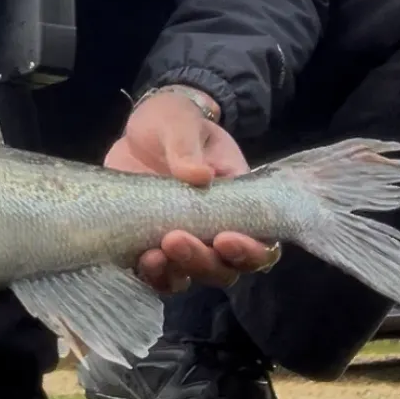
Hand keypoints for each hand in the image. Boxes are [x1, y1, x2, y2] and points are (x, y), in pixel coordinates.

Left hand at [104, 89, 277, 296]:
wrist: (138, 131)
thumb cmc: (174, 122)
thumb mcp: (181, 123)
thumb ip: (188, 146)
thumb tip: (198, 175)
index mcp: (238, 202)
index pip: (260, 241)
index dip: (249, 250)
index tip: (225, 238)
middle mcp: (215, 230)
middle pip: (225, 268)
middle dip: (204, 261)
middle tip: (175, 239)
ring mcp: (183, 241)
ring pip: (191, 276)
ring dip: (177, 272)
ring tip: (154, 256)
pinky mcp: (151, 246)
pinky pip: (158, 275)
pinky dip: (152, 275)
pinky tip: (140, 261)